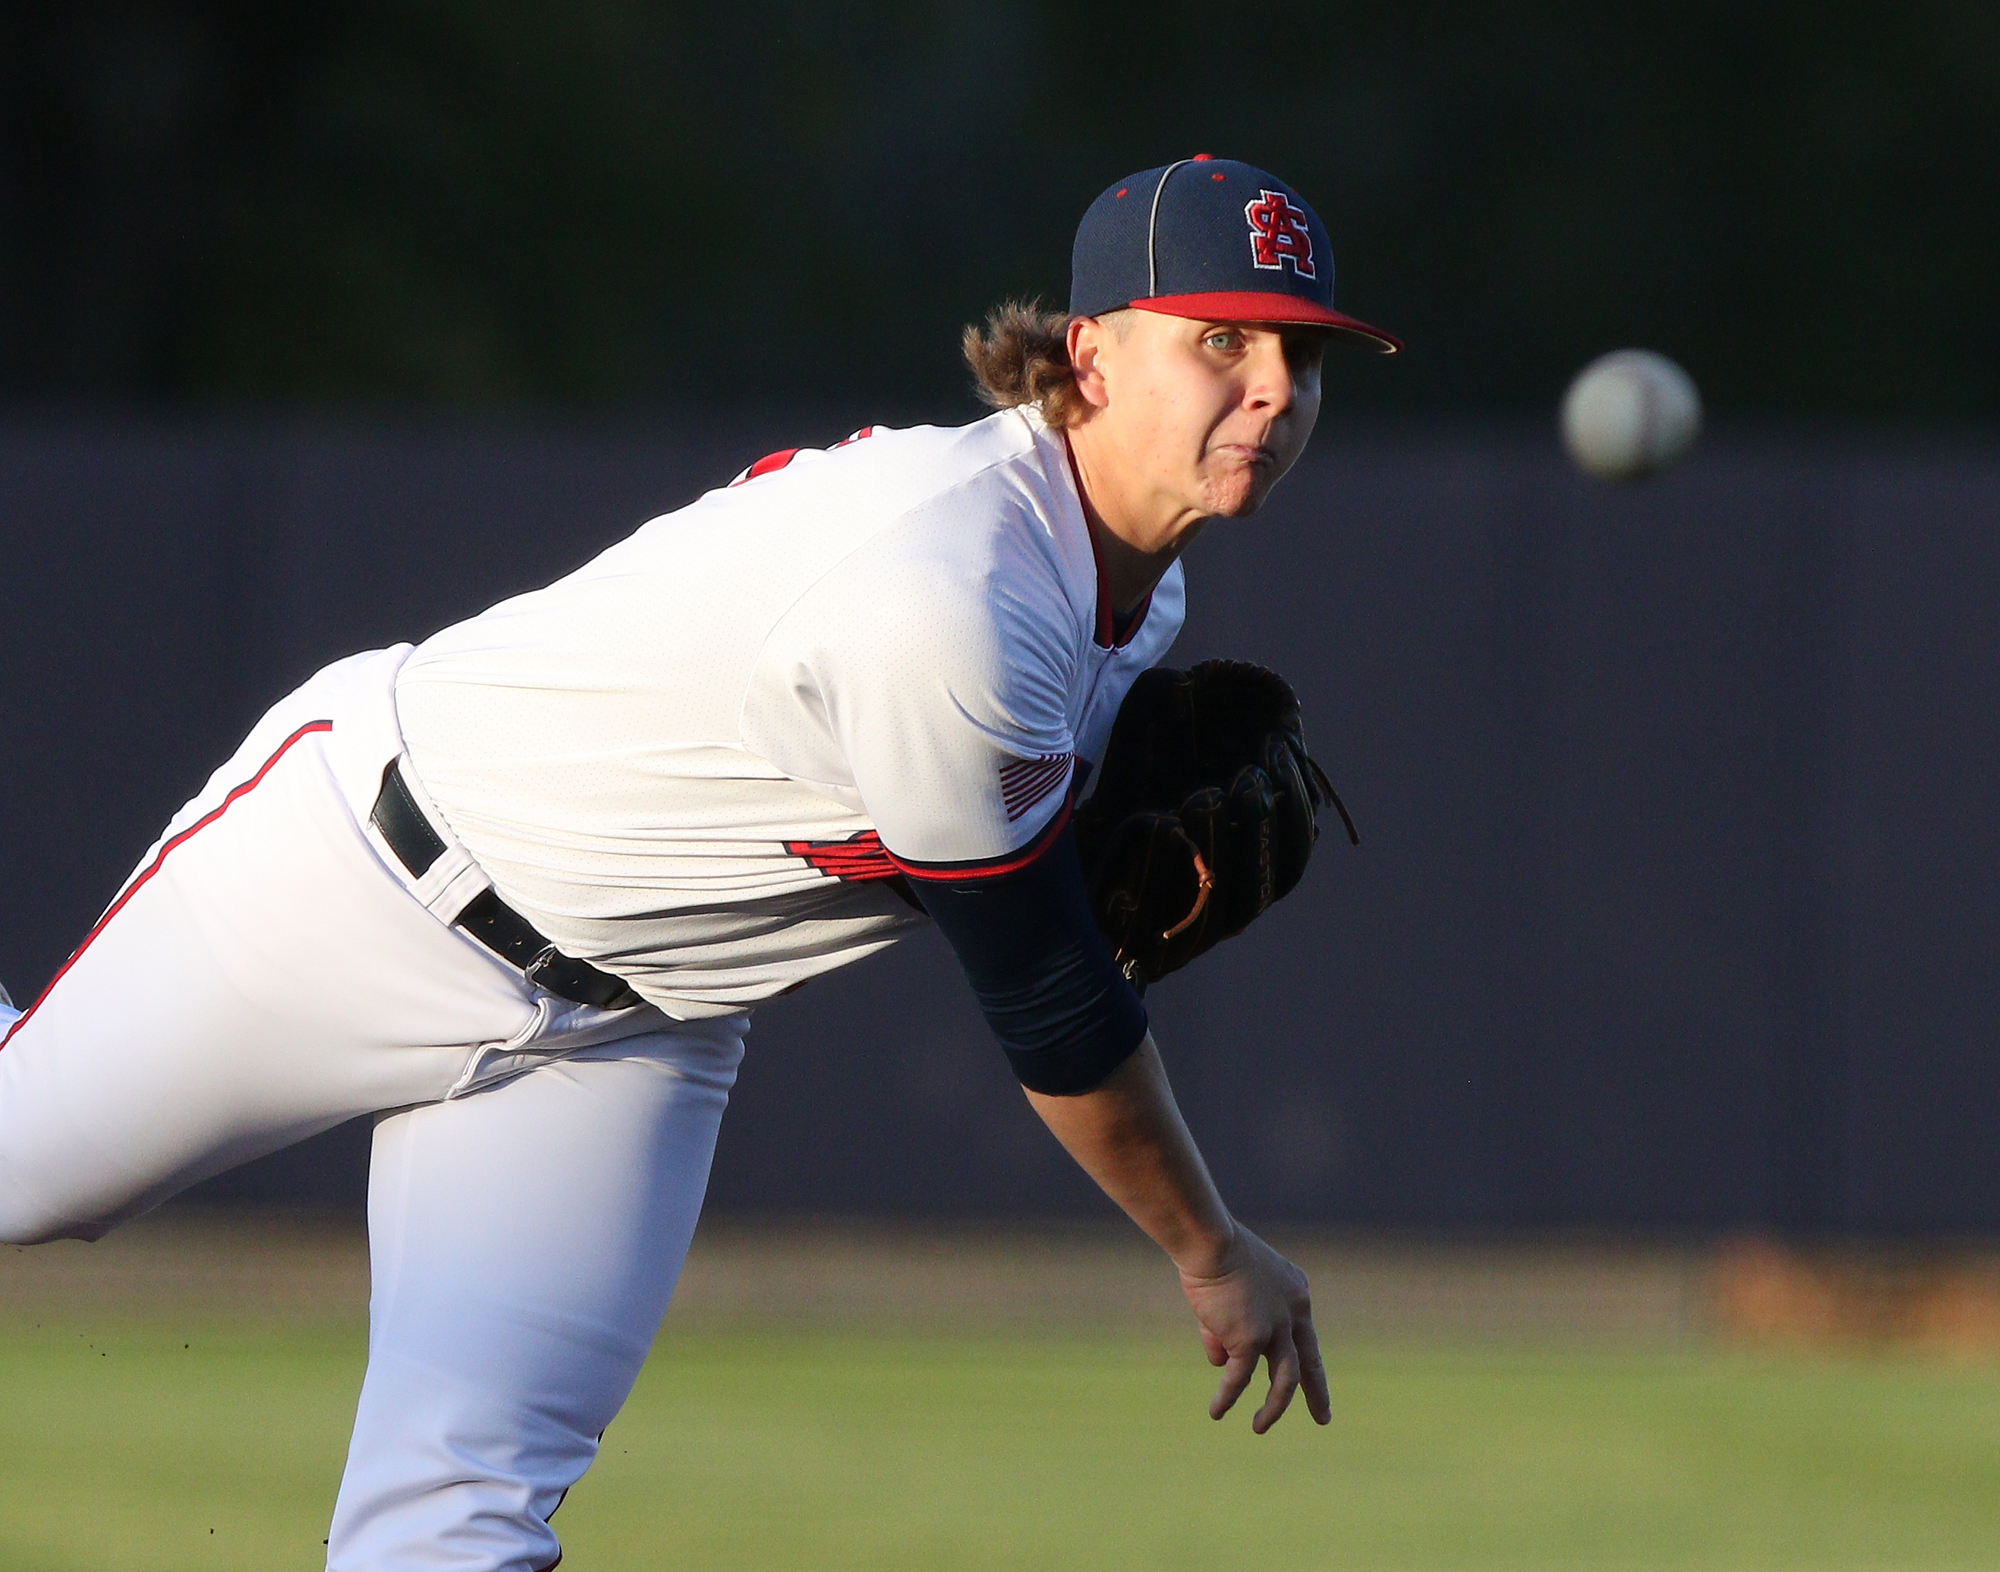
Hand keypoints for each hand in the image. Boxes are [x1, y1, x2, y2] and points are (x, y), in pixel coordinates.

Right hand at [1177, 1224, 1329, 1432]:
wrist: (1210, 1241)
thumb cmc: (1214, 1256)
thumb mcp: (1228, 1294)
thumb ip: (1227, 1330)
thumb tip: (1221, 1364)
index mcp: (1295, 1293)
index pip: (1303, 1334)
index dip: (1303, 1356)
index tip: (1310, 1376)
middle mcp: (1294, 1311)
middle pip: (1309, 1360)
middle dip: (1317, 1391)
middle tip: (1324, 1418)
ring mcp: (1276, 1326)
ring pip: (1286, 1380)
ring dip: (1274, 1407)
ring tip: (1260, 1427)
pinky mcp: (1251, 1338)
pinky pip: (1239, 1378)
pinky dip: (1227, 1397)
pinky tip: (1216, 1411)